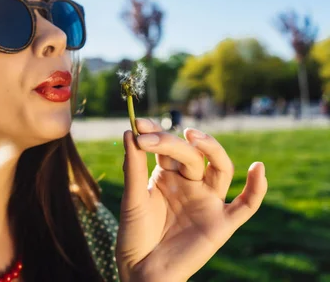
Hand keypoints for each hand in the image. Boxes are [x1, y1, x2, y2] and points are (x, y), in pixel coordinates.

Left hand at [115, 119, 267, 281]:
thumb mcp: (132, 198)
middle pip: (191, 154)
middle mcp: (190, 184)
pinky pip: (246, 205)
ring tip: (194, 136)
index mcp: (167, 175)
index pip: (167, 146)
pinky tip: (258, 168)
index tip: (138, 122)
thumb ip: (133, 166)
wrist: (141, 271)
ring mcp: (207, 201)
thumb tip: (130, 130)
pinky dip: (257, 188)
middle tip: (148, 138)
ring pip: (220, 168)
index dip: (156, 132)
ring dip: (212, 149)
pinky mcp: (222, 223)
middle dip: (170, 142)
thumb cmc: (135, 234)